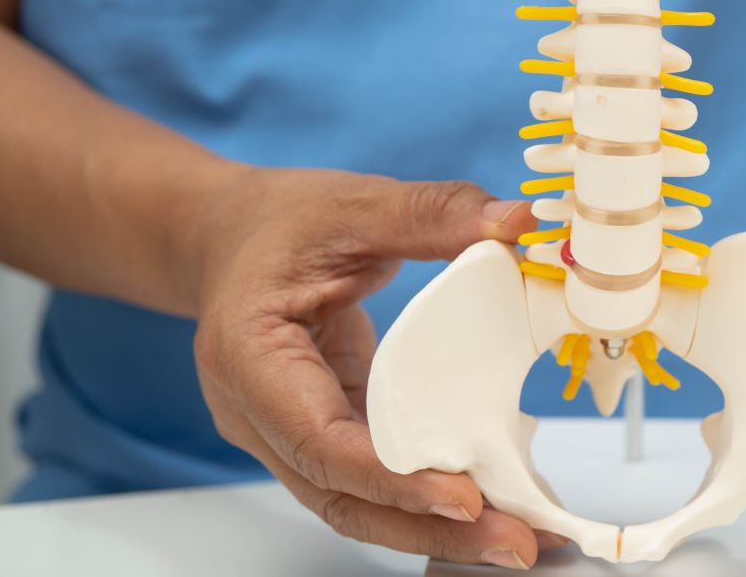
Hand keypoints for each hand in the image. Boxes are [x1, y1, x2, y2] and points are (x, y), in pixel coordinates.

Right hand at [191, 167, 554, 568]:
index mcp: (250, 357)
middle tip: (516, 543)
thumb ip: (431, 212)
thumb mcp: (353, 202)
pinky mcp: (323, 434)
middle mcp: (257, 414)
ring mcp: (286, 434)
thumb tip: (516, 223)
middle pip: (340, 498)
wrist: (227, 237)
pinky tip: (490, 503)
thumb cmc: (278, 221)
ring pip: (356, 505)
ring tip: (517, 539)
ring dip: (433, 531)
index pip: (319, 442)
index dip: (392, 477)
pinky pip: (371, 482)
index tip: (464, 496)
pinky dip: (425, 499)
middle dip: (428, 530)